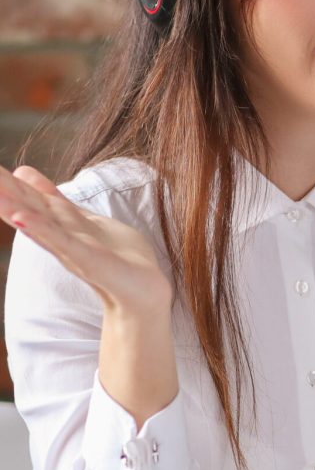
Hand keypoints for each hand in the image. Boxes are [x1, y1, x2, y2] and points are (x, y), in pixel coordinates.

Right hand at [0, 164, 171, 312]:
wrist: (144, 296)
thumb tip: (26, 173)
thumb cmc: (119, 259)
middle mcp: (63, 237)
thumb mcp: (85, 220)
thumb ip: (57, 201)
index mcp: (64, 225)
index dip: (13, 184)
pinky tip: (22, 218)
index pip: (34, 198)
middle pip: (30, 208)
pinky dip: (43, 229)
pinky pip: (63, 242)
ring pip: (40, 223)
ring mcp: (74, 250)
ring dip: (14, 207)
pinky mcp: (89, 261)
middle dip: (7, 191)